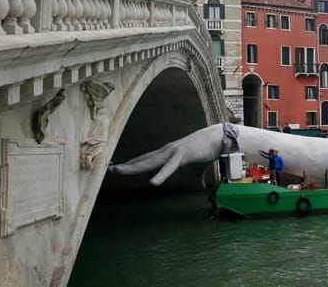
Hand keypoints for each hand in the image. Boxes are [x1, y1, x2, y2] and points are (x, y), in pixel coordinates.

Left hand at [108, 124, 224, 184]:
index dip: (131, 164)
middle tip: (108, 169)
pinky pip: (170, 167)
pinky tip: (152, 182)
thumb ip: (195, 178)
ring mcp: (173, 152)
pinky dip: (161, 175)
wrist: (219, 139)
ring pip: (149, 162)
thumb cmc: (206, 152)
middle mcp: (166, 151)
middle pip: (142, 160)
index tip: (117, 168)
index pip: (145, 160)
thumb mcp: (197, 169)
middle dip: (125, 165)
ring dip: (134, 167)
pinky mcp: (183, 155)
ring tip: (119, 171)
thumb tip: (201, 187)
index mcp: (167, 154)